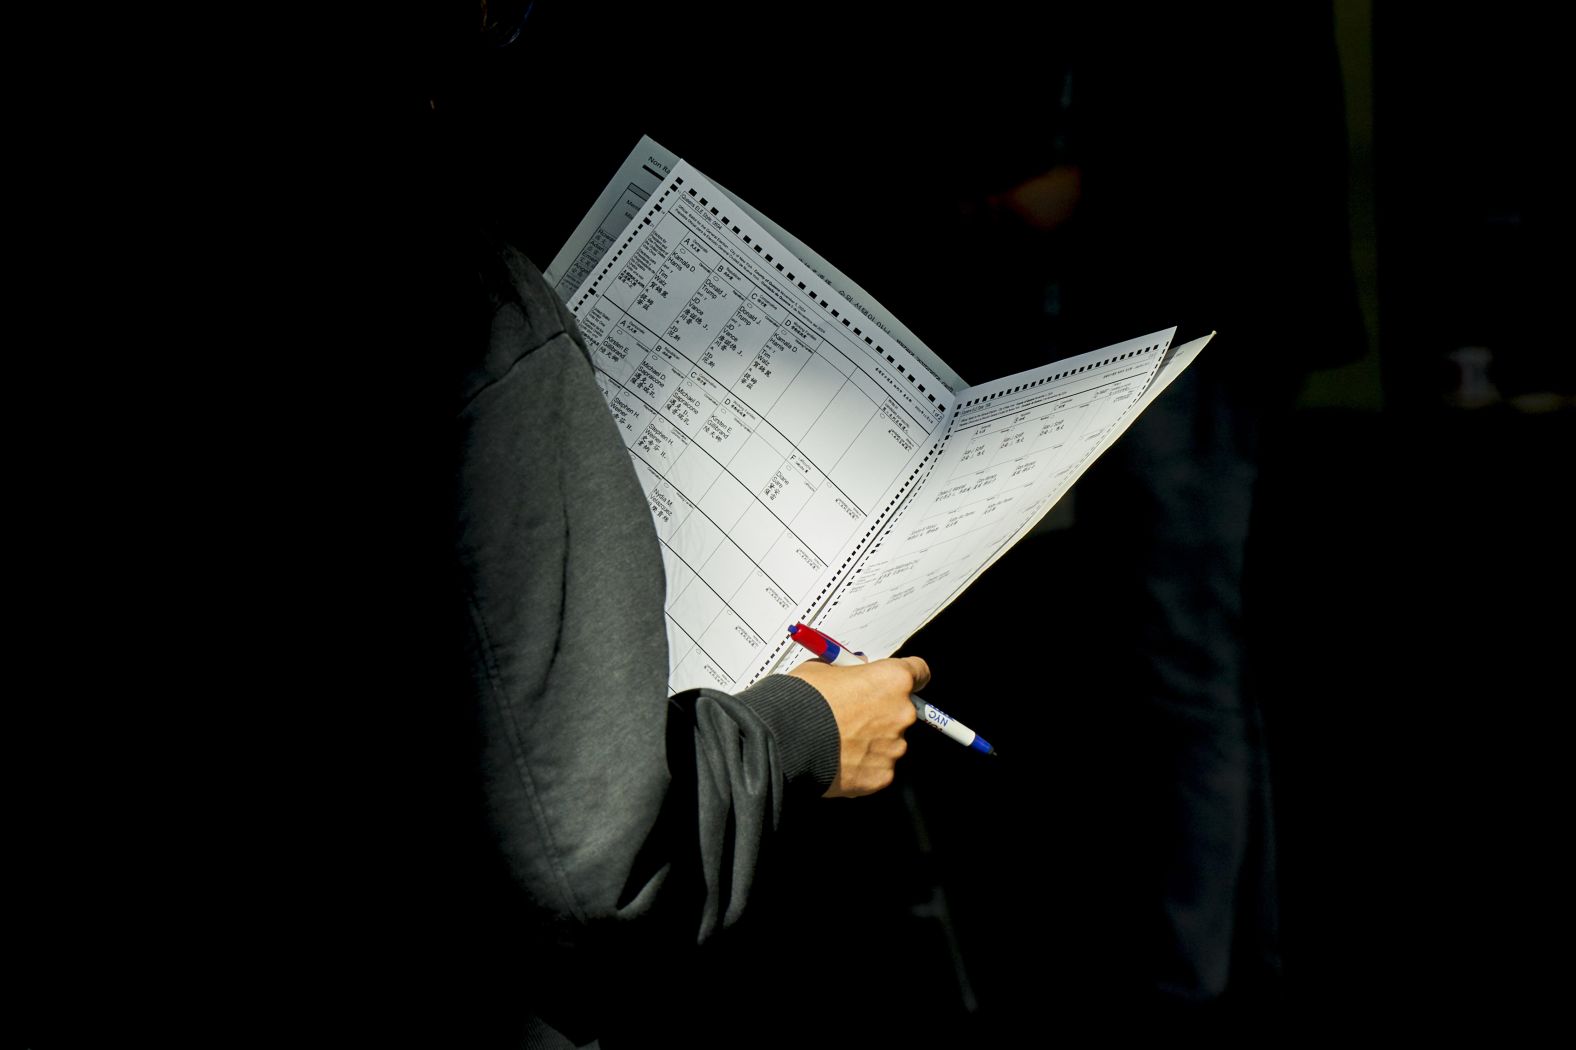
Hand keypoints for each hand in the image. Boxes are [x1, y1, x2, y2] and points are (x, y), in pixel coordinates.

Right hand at [788, 656, 929, 797]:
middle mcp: (901, 714)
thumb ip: (847, 671)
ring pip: (889, 742)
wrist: (783, 741)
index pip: (919, 673)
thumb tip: (851, 674)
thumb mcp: (822, 668)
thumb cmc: (800, 702)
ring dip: (870, 741)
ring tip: (838, 739)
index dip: (903, 677)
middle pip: (902, 711)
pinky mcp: (882, 776)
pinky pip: (877, 768)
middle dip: (880, 712)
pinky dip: (862, 765)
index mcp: (892, 680)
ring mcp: (893, 748)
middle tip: (851, 714)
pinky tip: (838, 758)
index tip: (894, 683)